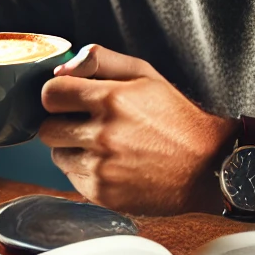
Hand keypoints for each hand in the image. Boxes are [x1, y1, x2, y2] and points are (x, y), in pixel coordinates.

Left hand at [39, 44, 235, 215]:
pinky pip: (72, 179)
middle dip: (62, 124)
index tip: (67, 100)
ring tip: (102, 147)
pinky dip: (85, 172)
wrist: (207, 166)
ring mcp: (102, 168)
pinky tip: (111, 166)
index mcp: (110, 99)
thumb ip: (99, 60)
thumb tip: (60, 69)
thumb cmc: (175, 118)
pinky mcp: (104, 194)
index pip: (50, 94)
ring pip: (57, 156)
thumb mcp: (144, 74)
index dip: (56, 96)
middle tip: (85, 125)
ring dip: (72, 150)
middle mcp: (103, 135)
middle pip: (47, 129)